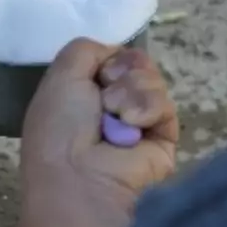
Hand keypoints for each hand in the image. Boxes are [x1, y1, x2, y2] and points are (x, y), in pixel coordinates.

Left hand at [21, 38, 177, 214]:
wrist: (81, 176)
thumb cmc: (61, 128)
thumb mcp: (61, 76)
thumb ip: (86, 49)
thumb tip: (115, 55)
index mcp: (83, 96)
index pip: (112, 59)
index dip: (110, 58)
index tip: (100, 71)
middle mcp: (111, 108)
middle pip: (137, 66)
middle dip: (124, 72)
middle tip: (106, 95)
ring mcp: (139, 125)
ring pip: (153, 82)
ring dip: (134, 90)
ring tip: (116, 113)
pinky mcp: (163, 141)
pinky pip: (165, 106)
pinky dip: (150, 108)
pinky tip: (134, 123)